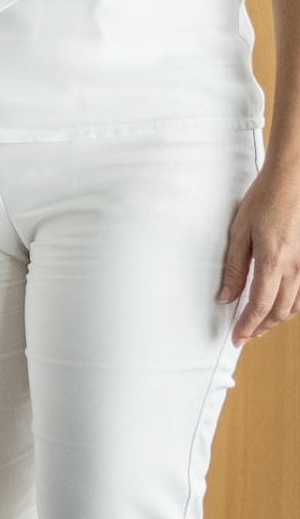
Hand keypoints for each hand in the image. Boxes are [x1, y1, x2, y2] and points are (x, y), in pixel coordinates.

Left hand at [220, 155, 299, 342]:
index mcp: (273, 262)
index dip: (247, 327)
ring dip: (276, 320)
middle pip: (279, 312)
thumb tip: (225, 297)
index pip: (259, 307)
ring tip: (260, 324)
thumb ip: (234, 268)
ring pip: (295, 306)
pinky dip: (292, 306)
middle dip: (261, 328)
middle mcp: (295, 268)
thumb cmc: (265, 200)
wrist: (294, 180)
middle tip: (245, 335)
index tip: (236, 338)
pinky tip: (280, 306)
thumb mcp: (239, 232)